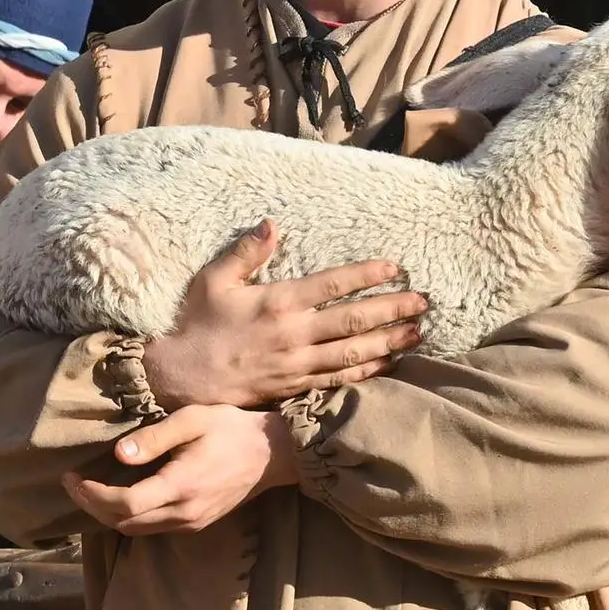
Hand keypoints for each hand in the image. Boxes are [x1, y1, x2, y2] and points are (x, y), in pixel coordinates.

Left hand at [63, 405, 297, 535]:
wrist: (273, 455)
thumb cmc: (230, 430)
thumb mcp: (192, 420)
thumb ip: (155, 438)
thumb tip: (119, 454)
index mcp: (181, 486)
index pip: (124, 503)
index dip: (92, 493)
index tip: (72, 476)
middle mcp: (184, 513)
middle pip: (124, 523)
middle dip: (92, 505)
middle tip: (70, 483)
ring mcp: (191, 522)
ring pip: (136, 530)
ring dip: (107, 514)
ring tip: (86, 490)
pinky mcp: (196, 524)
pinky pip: (152, 528)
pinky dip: (128, 517)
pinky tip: (117, 497)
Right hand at [142, 221, 426, 410]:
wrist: (185, 377)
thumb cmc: (198, 324)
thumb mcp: (213, 280)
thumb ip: (246, 252)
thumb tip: (272, 223)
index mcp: (277, 302)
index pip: (333, 285)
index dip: (366, 275)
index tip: (395, 268)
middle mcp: (295, 334)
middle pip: (354, 320)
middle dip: (392, 309)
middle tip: (423, 301)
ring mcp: (298, 363)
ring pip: (355, 351)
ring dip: (389, 340)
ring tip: (417, 331)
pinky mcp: (297, 386)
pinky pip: (341, 379)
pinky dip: (369, 370)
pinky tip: (389, 362)